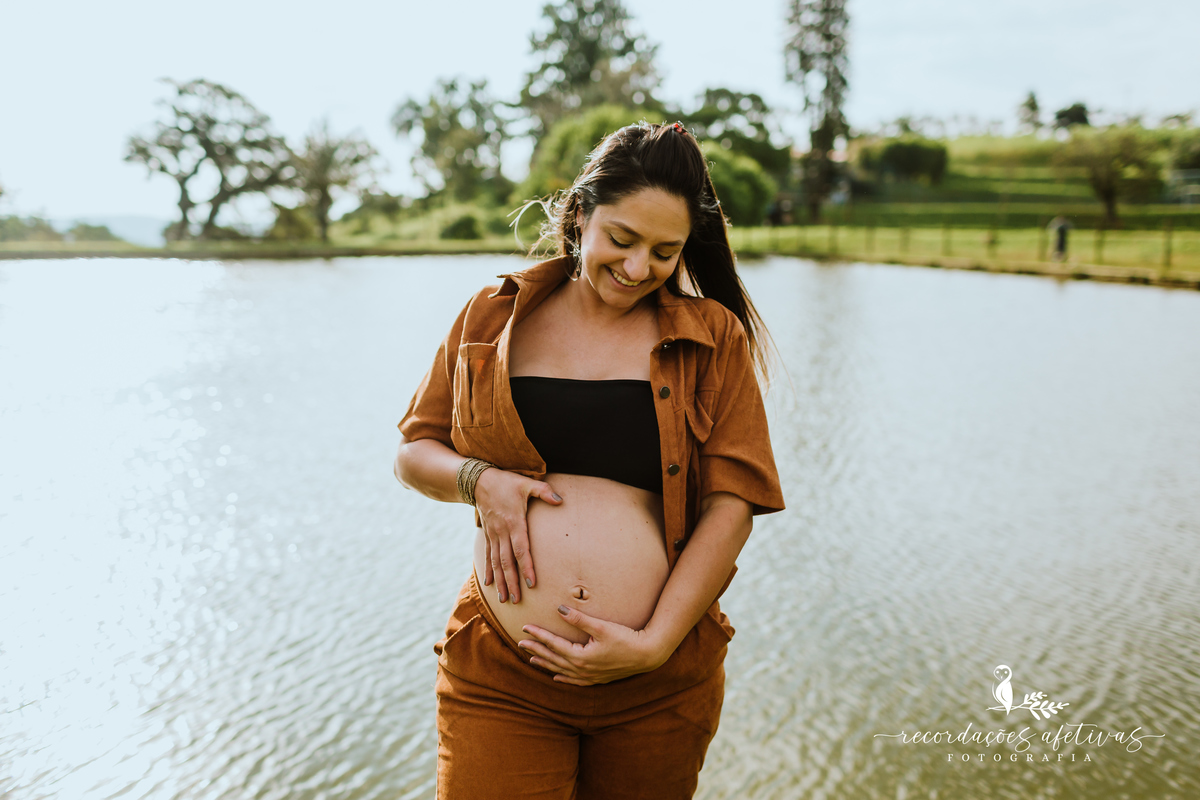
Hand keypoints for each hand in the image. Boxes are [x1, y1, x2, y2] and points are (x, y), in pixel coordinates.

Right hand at [474, 467, 561, 603]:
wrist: (480, 480)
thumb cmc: (507, 482)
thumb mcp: (526, 483)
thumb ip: (544, 491)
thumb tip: (560, 500)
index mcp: (514, 522)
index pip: (521, 549)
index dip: (526, 566)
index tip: (531, 583)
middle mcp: (502, 532)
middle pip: (507, 561)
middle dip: (512, 582)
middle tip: (516, 600)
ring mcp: (493, 534)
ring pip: (496, 562)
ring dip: (500, 581)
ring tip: (503, 599)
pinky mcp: (487, 534)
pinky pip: (487, 555)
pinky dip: (488, 570)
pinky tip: (488, 584)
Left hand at [517, 605, 667, 685]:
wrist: (646, 655)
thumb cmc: (625, 638)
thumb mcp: (601, 626)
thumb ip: (579, 618)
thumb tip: (559, 609)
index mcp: (580, 656)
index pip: (553, 644)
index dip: (538, 635)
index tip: (524, 628)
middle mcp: (581, 669)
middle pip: (553, 658)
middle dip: (536, 650)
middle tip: (520, 643)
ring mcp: (589, 676)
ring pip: (561, 670)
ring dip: (545, 664)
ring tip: (531, 660)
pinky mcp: (597, 679)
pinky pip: (574, 681)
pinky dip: (563, 678)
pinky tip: (556, 677)